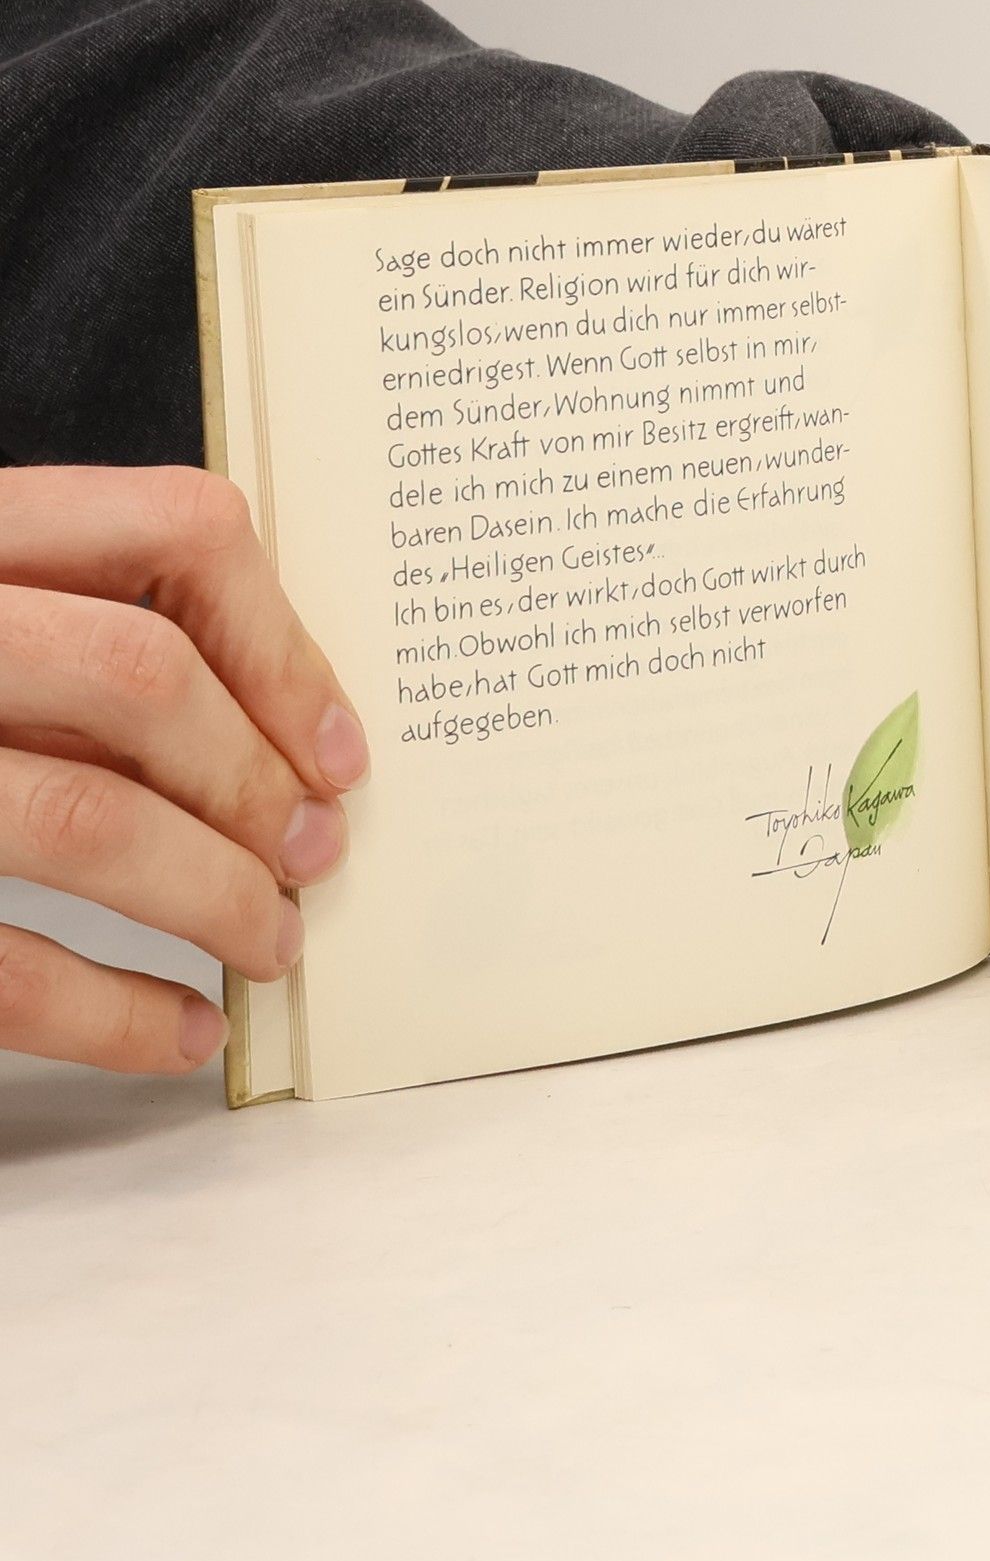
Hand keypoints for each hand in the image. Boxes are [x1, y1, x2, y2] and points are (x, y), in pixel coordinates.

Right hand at [0, 468, 366, 1074]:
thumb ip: (82, 638)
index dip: (286, 645)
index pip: (176, 529)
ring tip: (267, 944)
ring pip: (81, 817)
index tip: (338, 751)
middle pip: (140, 678)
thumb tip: (287, 740)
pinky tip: (178, 1032)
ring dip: (209, 898)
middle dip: (253, 785)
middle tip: (312, 858)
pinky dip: (112, 1013)